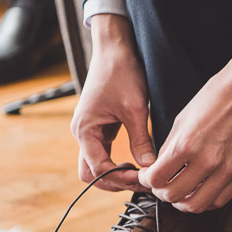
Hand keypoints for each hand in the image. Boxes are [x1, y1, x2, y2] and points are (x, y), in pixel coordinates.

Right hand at [70, 15, 154, 191]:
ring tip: (139, 175)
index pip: (98, 169)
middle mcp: (82, 133)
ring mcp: (89, 131)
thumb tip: (150, 166)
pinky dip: (115, 163)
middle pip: (90, 173)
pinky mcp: (98, 127)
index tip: (142, 179)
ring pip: (95, 165)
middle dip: (113, 182)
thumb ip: (141, 139)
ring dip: (114, 174)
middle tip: (140, 182)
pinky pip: (102, 153)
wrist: (114, 48)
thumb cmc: (121, 72)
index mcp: (84, 129)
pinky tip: (135, 163)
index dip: (120, 178)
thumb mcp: (135, 108)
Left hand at [139, 57, 231, 211]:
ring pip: (197, 205)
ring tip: (181, 193)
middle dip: (162, 193)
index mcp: (186, 145)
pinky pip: (220, 200)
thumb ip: (170, 148)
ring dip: (183, 202)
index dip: (147, 180)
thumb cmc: (216, 97)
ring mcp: (227, 170)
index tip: (148, 177)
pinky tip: (202, 191)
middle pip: (174, 196)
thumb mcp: (182, 119)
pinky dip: (206, 200)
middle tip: (162, 186)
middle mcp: (207, 161)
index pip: (156, 178)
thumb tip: (161, 168)